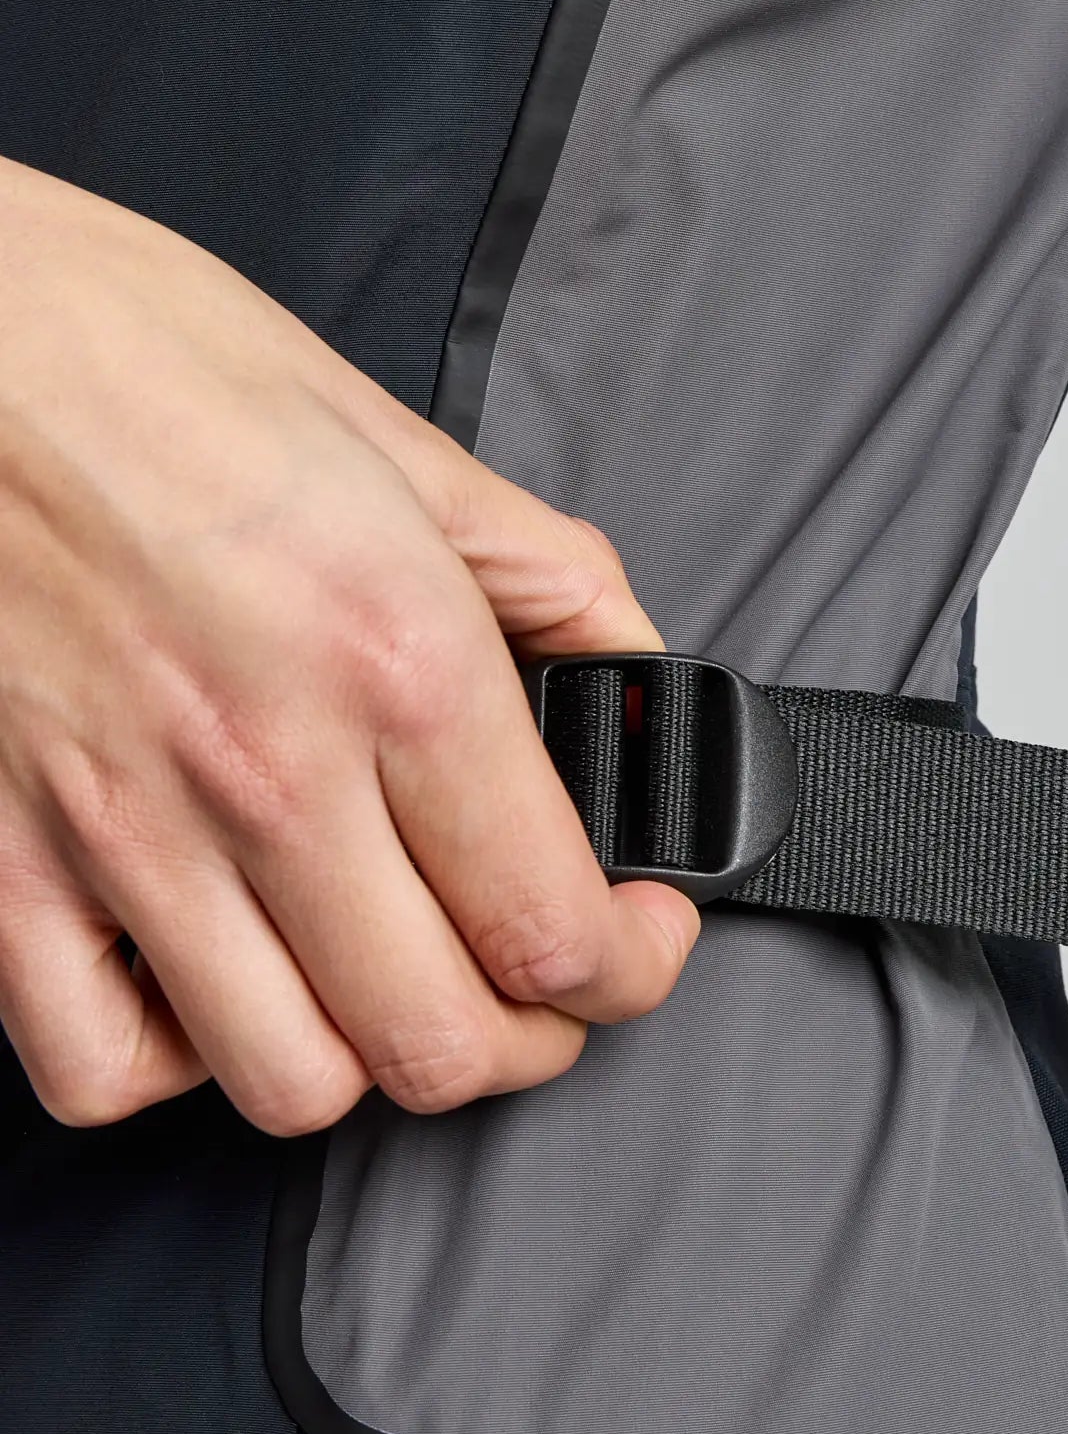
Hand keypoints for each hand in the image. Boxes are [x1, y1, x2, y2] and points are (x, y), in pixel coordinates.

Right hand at [0, 159, 696, 1134]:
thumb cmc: (138, 351)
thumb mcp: (400, 440)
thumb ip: (548, 580)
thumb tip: (637, 680)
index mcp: (395, 659)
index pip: (554, 925)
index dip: (631, 967)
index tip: (638, 934)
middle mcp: (268, 769)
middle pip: (439, 1043)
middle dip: (527, 1036)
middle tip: (539, 979)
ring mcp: (126, 831)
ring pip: (290, 1082)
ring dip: (365, 1057)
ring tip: (386, 982)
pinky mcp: (4, 862)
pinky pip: (99, 1066)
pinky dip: (175, 1061)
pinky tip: (217, 982)